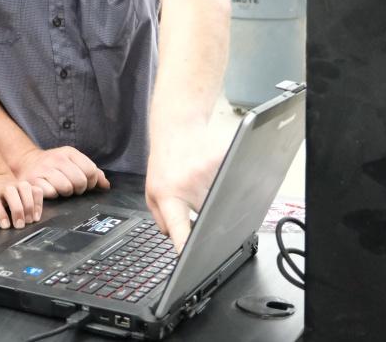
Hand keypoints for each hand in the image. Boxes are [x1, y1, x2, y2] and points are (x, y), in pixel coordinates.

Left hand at [0, 172, 42, 228]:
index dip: (0, 213)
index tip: (5, 226)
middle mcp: (5, 188)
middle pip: (12, 194)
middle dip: (17, 210)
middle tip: (20, 225)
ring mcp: (17, 185)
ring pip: (25, 189)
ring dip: (29, 205)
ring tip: (31, 220)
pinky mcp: (28, 186)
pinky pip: (36, 190)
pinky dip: (39, 202)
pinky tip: (37, 215)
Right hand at [12, 146, 109, 197]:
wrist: (26, 163)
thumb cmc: (53, 165)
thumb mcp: (72, 162)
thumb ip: (92, 172)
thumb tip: (105, 185)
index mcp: (69, 152)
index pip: (91, 170)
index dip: (91, 182)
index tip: (85, 184)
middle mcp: (57, 158)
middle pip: (80, 181)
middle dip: (79, 189)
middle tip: (73, 188)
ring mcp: (44, 169)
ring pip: (67, 188)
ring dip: (66, 193)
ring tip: (61, 189)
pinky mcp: (34, 180)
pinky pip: (52, 193)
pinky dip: (53, 195)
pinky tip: (50, 190)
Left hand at [145, 127, 226, 252]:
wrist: (176, 126)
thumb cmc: (165, 162)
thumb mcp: (152, 191)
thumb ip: (161, 218)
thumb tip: (177, 239)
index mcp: (168, 194)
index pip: (180, 226)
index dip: (188, 243)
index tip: (195, 258)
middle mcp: (188, 184)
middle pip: (209, 215)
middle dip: (208, 215)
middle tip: (199, 199)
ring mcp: (207, 170)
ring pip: (223, 198)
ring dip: (218, 195)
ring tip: (202, 179)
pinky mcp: (224, 158)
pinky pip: (234, 179)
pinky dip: (230, 179)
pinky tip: (213, 168)